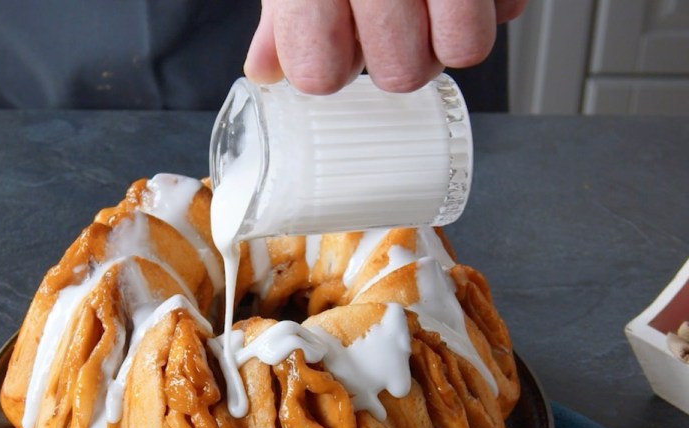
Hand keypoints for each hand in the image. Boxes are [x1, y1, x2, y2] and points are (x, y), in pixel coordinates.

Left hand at [244, 0, 526, 94]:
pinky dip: (492, 2)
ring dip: (449, 39)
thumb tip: (264, 71)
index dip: (326, 71)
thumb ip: (284, 13)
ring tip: (431, 10)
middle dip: (397, 60)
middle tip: (389, 29)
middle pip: (402, 74)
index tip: (329, 54)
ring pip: (466, 49)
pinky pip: (510, 7)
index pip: (320, 75)